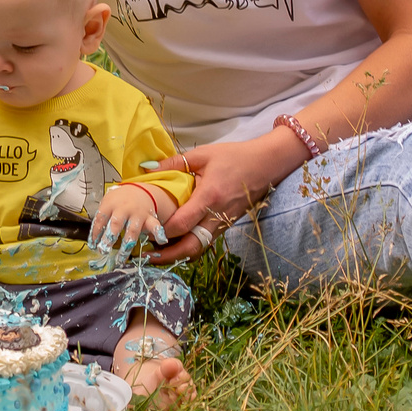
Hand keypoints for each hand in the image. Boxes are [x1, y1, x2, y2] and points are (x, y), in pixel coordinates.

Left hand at [87, 183, 167, 255]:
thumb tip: (94, 241)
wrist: (138, 190)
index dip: (96, 232)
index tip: (93, 245)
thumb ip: (101, 220)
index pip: (101, 218)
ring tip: (121, 258)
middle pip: (116, 224)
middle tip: (104, 250)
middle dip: (109, 238)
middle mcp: (124, 208)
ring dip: (127, 244)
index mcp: (110, 204)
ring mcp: (137, 213)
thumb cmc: (118, 201)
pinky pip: (155, 225)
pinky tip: (161, 241)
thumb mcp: (107, 203)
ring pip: (133, 229)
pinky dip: (159, 233)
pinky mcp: (149, 217)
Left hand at [143, 130, 306, 263]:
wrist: (267, 165)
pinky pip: (206, 242)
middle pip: (191, 247)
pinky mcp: (226, 226)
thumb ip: (174, 163)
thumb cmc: (235, 157)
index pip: (182, 224)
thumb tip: (147, 169)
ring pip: (199, 249)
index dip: (161, 232)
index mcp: (209, 197)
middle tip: (146, 256)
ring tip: (156, 253)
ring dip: (178, 254)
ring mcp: (224, 224)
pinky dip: (189, 247)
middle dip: (168, 256)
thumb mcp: (203, 155)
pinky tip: (175, 243)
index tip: (144, 230)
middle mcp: (217, 216)